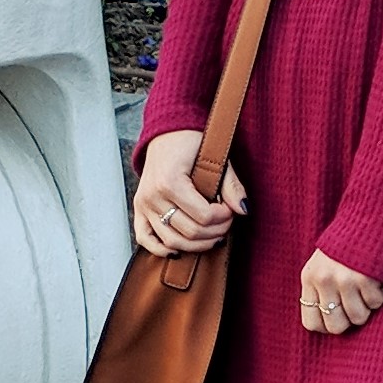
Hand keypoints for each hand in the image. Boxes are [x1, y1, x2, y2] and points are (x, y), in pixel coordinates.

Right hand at [133, 124, 245, 257]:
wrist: (166, 132)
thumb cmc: (191, 142)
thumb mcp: (216, 158)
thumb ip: (230, 185)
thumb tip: (243, 210)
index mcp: (170, 182)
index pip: (203, 216)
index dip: (223, 219)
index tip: (231, 211)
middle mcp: (152, 196)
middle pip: (189, 232)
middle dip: (215, 232)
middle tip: (226, 224)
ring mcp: (143, 204)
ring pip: (170, 241)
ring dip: (196, 245)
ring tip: (212, 237)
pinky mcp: (139, 209)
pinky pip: (145, 239)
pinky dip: (161, 249)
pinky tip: (180, 250)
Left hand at [298, 249, 382, 333]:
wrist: (369, 217)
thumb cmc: (347, 245)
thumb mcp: (323, 264)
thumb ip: (321, 289)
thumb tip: (326, 324)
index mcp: (310, 278)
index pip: (311, 322)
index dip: (327, 326)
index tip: (338, 318)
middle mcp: (324, 281)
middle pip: (336, 326)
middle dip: (349, 321)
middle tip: (356, 306)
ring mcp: (345, 280)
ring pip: (358, 318)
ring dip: (367, 307)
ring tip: (366, 288)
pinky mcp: (366, 278)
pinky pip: (375, 303)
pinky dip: (380, 294)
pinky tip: (376, 278)